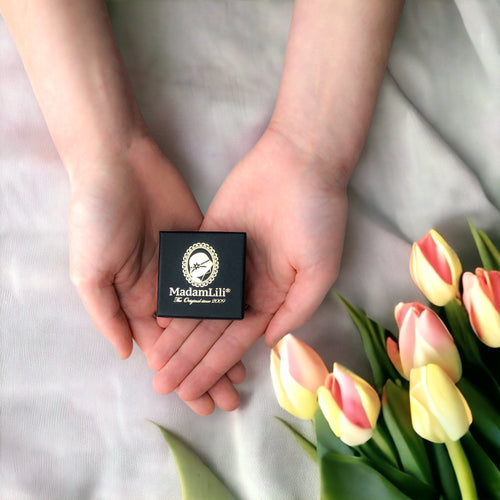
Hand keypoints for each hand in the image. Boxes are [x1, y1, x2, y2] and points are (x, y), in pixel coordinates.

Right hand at [68, 136, 243, 413]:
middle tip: (232, 398)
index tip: (201, 402)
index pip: (164, 349)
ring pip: (213, 312)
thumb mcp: (90, 270)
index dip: (182, 374)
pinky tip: (254, 323)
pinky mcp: (207, 243)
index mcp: (136, 299)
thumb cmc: (96, 218)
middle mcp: (165, 288)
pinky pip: (224, 277)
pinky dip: (236, 302)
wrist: (119, 164)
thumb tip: (125, 354)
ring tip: (246, 371)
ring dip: (226, 341)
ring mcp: (188, 266)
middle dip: (210, 368)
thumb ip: (106, 313)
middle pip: (193, 337)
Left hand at [148, 128, 349, 404]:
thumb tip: (268, 342)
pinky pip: (189, 272)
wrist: (299, 163)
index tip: (192, 390)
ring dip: (177, 334)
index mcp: (272, 296)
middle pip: (212, 329)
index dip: (215, 366)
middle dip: (189, 358)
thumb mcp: (319, 270)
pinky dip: (174, 294)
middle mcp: (247, 285)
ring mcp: (227, 263)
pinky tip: (157, 317)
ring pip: (197, 306)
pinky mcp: (209, 238)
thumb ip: (296, 309)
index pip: (238, 340)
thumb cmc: (317, 218)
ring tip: (155, 360)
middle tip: (163, 383)